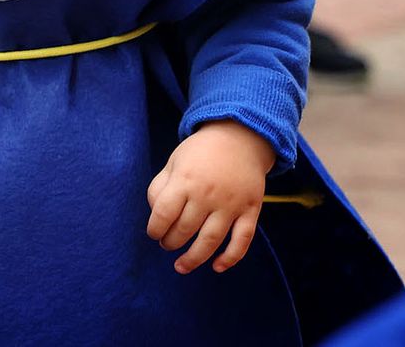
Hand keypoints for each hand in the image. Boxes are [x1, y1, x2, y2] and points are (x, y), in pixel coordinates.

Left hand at [145, 121, 274, 274]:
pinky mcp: (250, 210)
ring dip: (193, 258)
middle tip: (166, 244)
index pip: (163, 213)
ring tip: (181, 266)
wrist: (241, 137)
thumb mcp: (174, 161)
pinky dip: (230, 257)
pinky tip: (217, 267)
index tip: (153, 233)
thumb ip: (159, 187)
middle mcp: (207, 193)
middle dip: (171, 242)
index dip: (155, 228)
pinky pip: (242, 240)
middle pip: (184, 229)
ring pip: (210, 240)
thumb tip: (155, 217)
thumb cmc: (200, 152)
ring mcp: (231, 203)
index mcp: (185, 179)